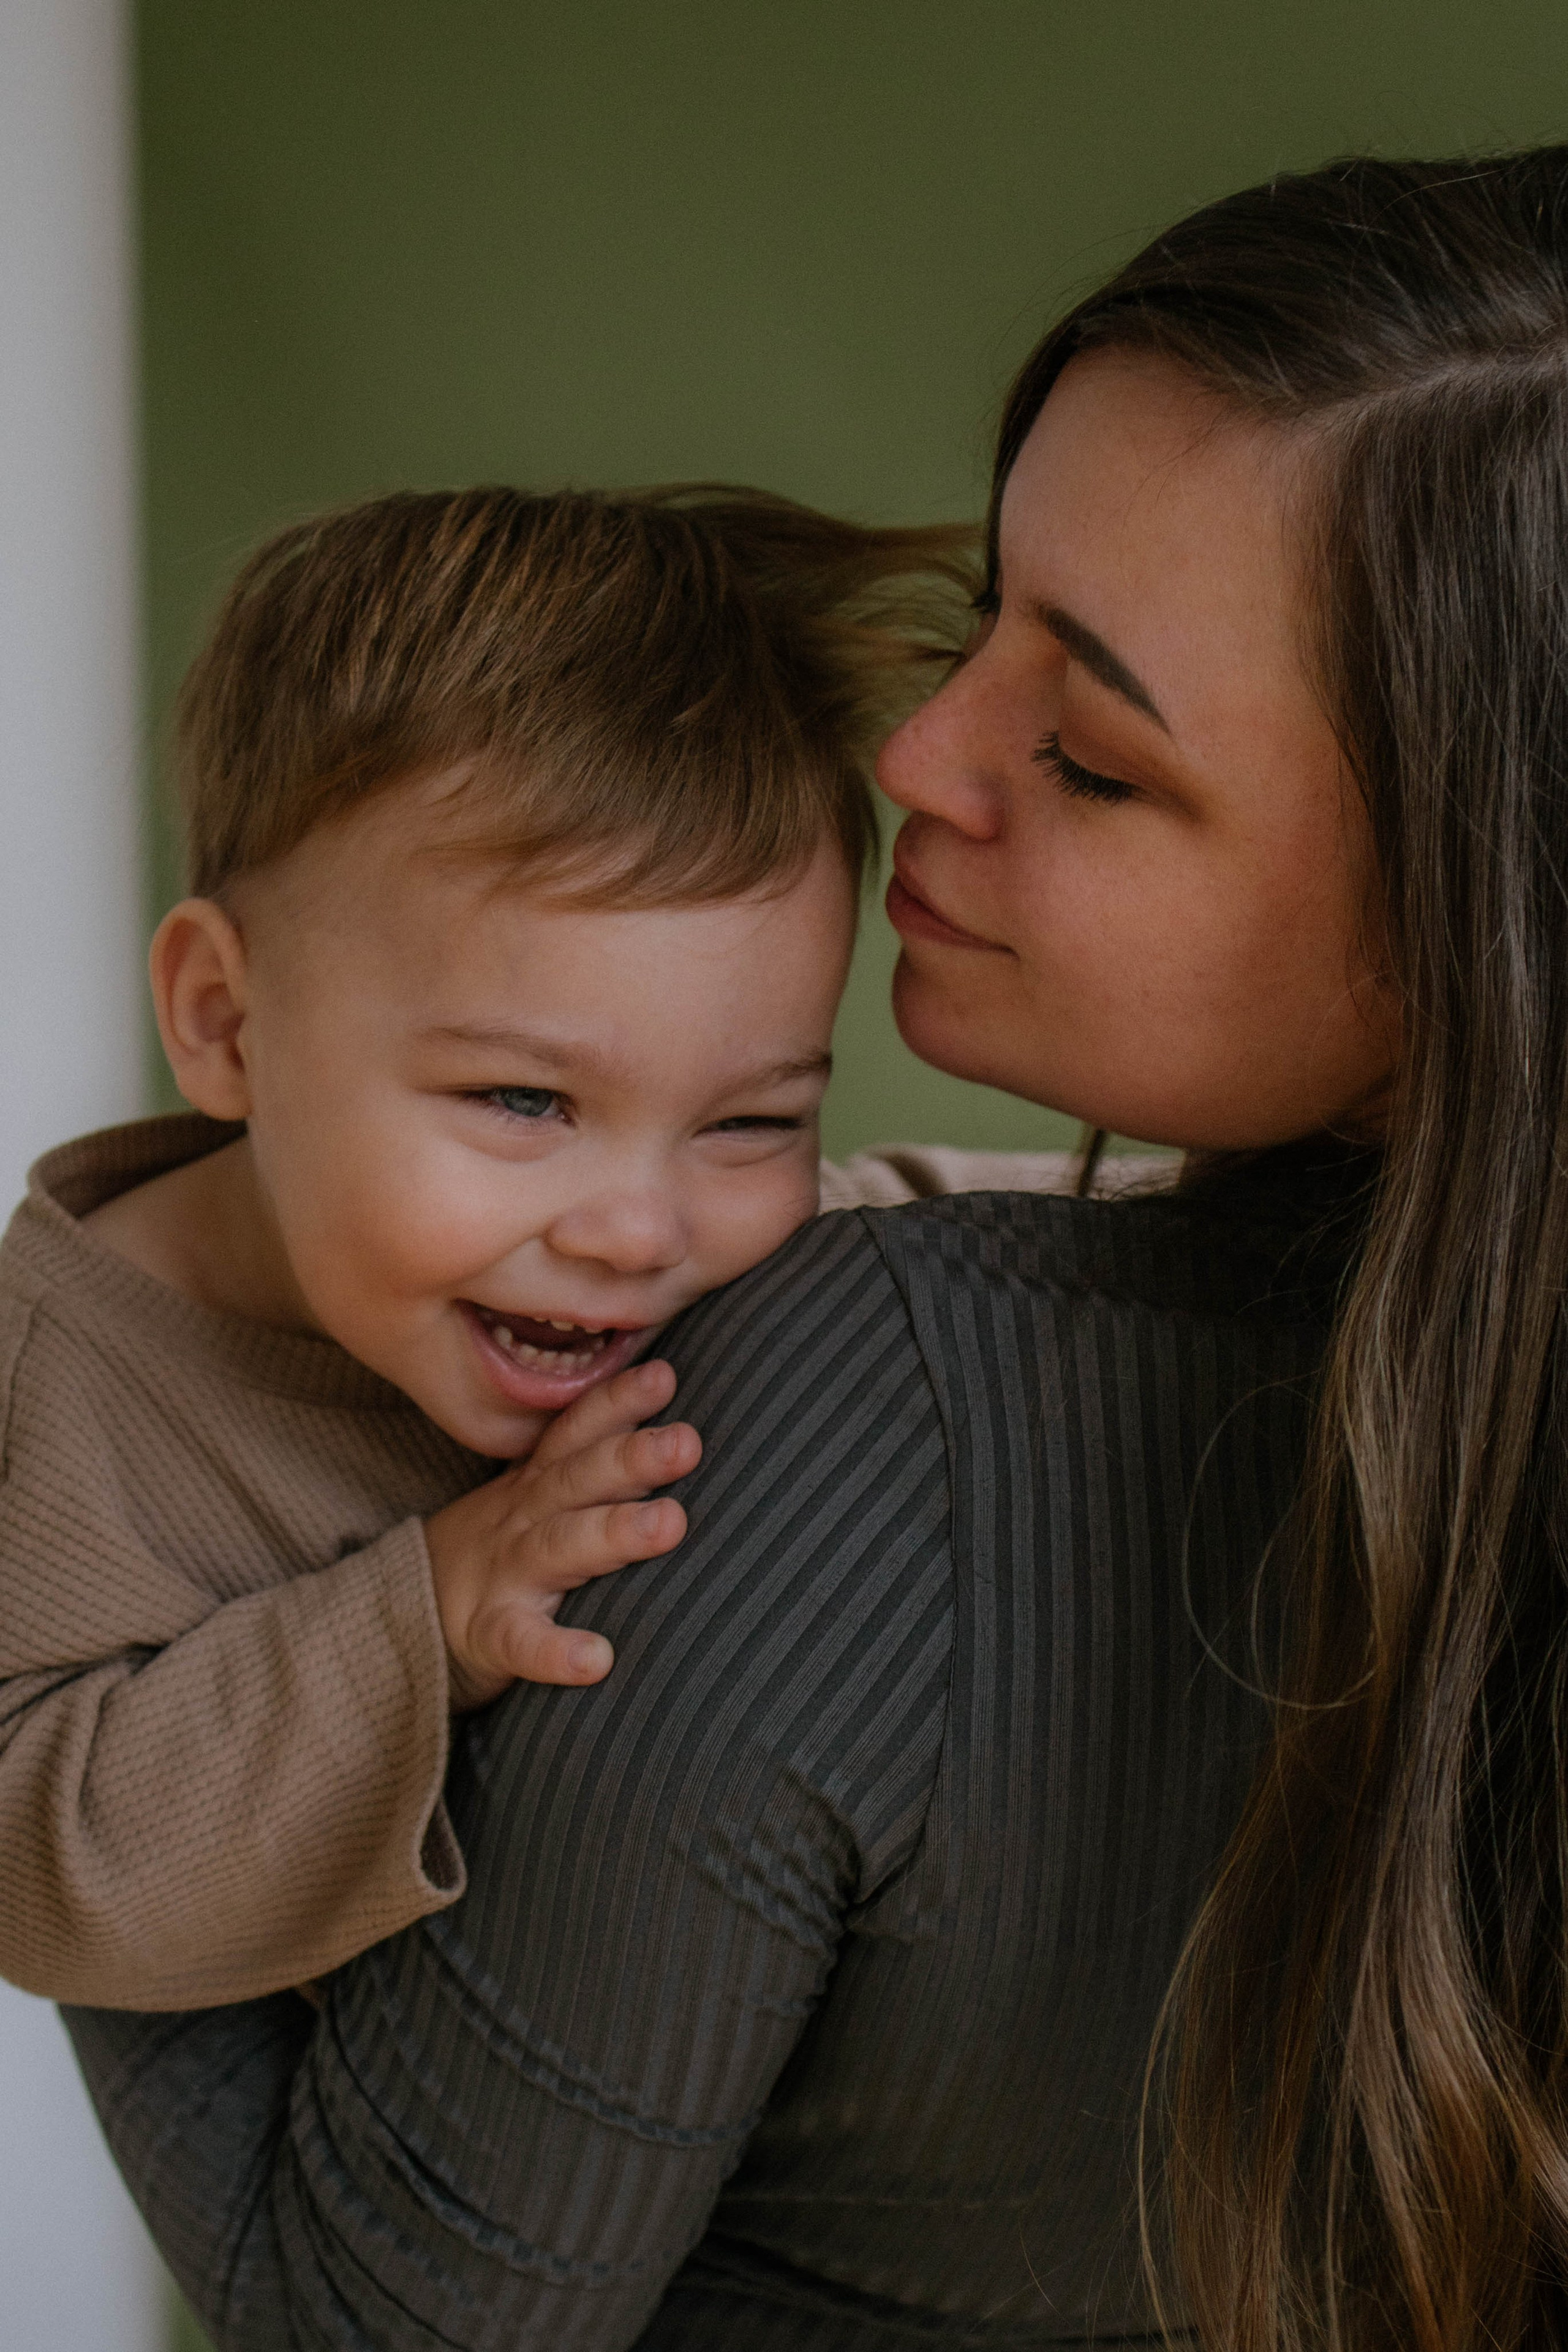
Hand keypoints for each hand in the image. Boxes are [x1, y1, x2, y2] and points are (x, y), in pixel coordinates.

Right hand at [424, 1360, 699, 1709]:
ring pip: (562, 1546)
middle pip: (580, 1478)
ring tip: (669, 1524)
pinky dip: (556, 1652)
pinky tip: (597, 1660)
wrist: (404, 1612)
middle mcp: (525, 1516)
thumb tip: (668, 1399)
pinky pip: (523, 1642)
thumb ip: (588, 1454)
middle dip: (633, 1456)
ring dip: (614, 1532)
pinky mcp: (490, 1634)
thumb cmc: (498, 1547)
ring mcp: (506, 1573)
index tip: (663, 1376)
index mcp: (540, 1481)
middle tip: (687, 1443)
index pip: (578, 1431)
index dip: (618, 1400)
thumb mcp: (534, 1490)